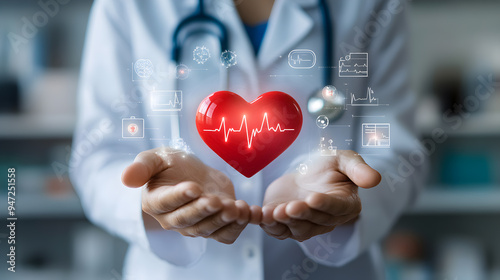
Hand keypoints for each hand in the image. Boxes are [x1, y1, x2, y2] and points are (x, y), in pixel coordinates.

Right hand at [122, 147, 260, 243]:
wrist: (190, 172)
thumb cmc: (169, 165)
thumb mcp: (155, 158)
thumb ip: (142, 167)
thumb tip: (125, 179)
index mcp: (157, 202)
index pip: (167, 203)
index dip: (181, 196)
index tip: (194, 187)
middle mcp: (175, 219)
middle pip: (190, 220)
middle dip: (205, 211)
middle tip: (217, 200)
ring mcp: (197, 225)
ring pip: (210, 229)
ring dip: (226, 220)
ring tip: (239, 208)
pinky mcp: (216, 225)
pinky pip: (228, 234)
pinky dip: (242, 226)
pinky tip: (253, 213)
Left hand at [260, 150, 380, 241]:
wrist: (306, 175)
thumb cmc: (328, 167)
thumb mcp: (344, 160)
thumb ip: (357, 168)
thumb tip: (375, 179)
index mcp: (345, 205)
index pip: (336, 208)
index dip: (325, 204)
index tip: (313, 198)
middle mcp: (326, 220)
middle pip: (314, 220)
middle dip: (302, 214)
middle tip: (290, 206)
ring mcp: (305, 225)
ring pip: (296, 229)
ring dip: (284, 222)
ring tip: (275, 212)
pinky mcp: (285, 225)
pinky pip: (277, 229)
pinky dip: (267, 224)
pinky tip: (259, 214)